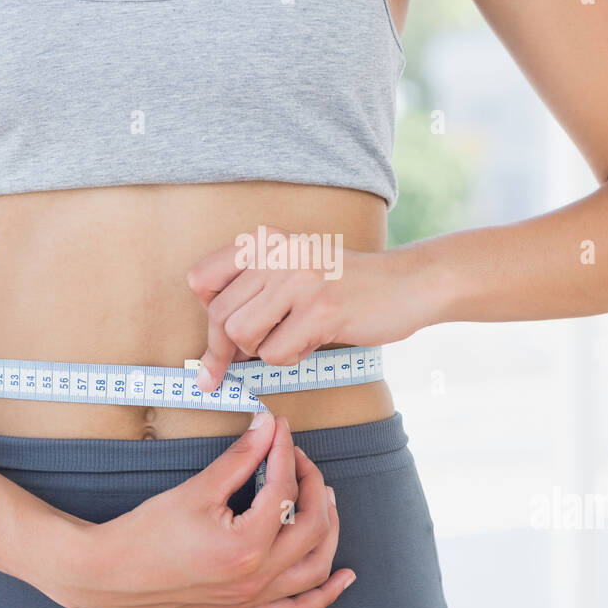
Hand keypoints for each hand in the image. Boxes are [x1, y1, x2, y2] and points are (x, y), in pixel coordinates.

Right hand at [41, 413, 354, 607]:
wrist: (111, 575)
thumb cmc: (146, 534)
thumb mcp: (197, 489)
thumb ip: (240, 458)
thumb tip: (266, 427)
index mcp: (246, 546)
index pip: (284, 490)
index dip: (285, 452)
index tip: (280, 429)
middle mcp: (256, 578)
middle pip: (311, 526)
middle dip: (312, 485)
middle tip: (298, 459)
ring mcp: (252, 601)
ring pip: (315, 569)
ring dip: (329, 532)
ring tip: (324, 501)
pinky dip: (325, 595)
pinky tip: (343, 578)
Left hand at [186, 225, 429, 390]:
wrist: (406, 284)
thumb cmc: (344, 286)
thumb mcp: (292, 270)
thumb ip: (252, 293)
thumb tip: (212, 348)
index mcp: (264, 241)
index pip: (201, 279)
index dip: (206, 314)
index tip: (218, 336)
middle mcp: (276, 254)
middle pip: (219, 317)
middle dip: (225, 350)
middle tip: (236, 366)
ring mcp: (299, 280)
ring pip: (243, 337)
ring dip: (262, 352)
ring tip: (290, 339)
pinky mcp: (321, 310)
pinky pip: (276, 354)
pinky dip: (289, 358)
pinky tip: (312, 341)